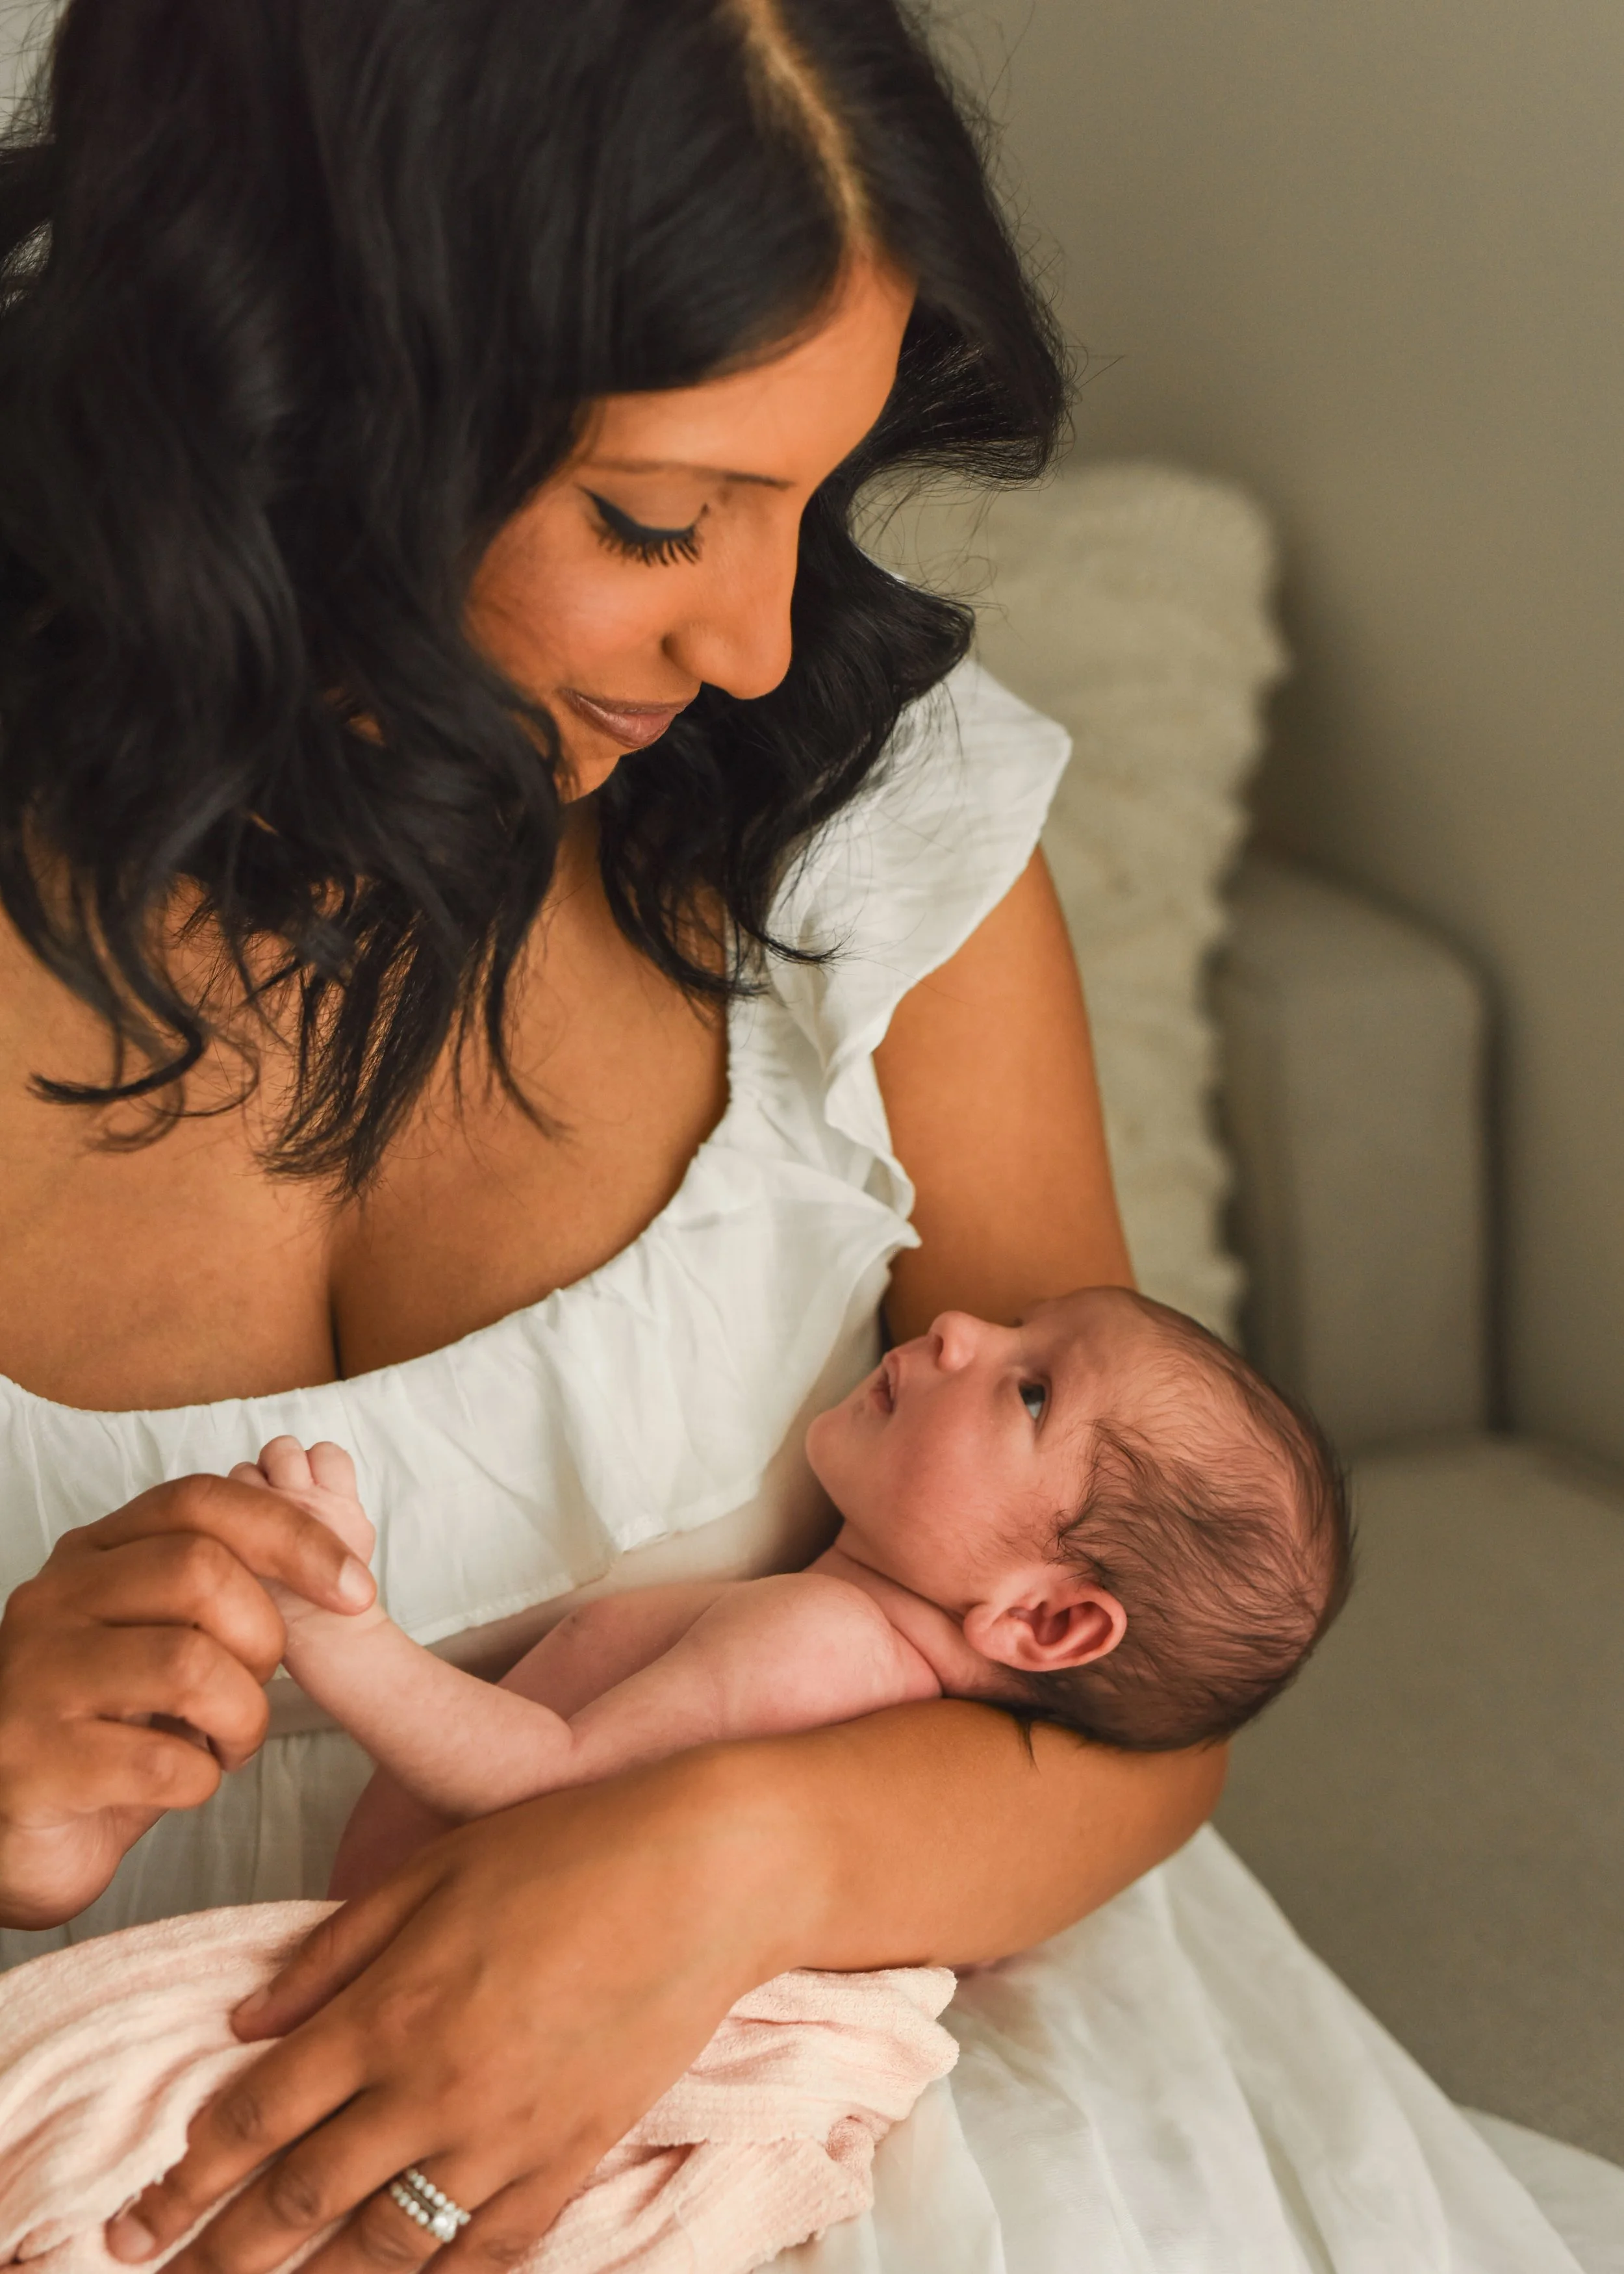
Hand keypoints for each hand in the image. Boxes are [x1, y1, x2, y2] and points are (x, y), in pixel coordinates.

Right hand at [0, 1473, 376, 1927]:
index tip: (356, 1590)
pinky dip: (204, 1778)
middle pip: (202, 1572)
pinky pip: (164, 1761)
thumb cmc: (116, 1723)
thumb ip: (219, 1587)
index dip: (293, 1537)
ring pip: (190, 1664)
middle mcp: (53, 1599)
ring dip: (244, 1716)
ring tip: (229, 1740)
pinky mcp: (33, 1762)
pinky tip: (186, 1781)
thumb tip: (335, 1569)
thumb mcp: (164, 1635)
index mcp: (93, 1554)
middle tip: (257, 1687)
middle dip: (264, 1639)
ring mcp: (34, 1677)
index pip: (201, 1501)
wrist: (20, 1831)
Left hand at [106, 1749, 809, 2273]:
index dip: (184, 2179)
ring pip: (382, 2249)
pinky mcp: (571, 2159)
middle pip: (298, 2203)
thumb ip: (331, 1950)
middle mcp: (434, 2089)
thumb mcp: (433, 1869)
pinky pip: (487, 2252)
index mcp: (388, 2009)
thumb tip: (244, 2023)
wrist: (708, 1873)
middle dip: (217, 2255)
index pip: (254, 2120)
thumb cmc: (570, 1848)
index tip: (138, 2218)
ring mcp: (505, 2137)